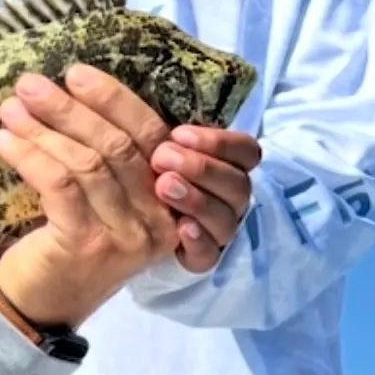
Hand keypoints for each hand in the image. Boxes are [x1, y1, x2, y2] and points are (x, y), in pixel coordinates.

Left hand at [0, 67, 180, 328]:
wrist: (39, 308)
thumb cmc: (69, 243)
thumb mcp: (102, 200)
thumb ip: (110, 158)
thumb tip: (74, 88)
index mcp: (169, 200)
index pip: (152, 135)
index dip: (115, 98)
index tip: (76, 72)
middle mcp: (157, 219)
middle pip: (121, 145)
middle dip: (73, 107)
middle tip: (31, 83)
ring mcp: (125, 234)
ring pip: (88, 162)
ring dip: (44, 127)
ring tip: (10, 108)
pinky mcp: (86, 244)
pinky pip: (59, 183)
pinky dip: (30, 154)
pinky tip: (3, 141)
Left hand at [150, 125, 262, 272]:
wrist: (128, 221)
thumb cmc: (151, 173)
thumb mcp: (161, 148)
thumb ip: (167, 135)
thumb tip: (156, 116)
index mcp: (228, 167)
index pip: (247, 151)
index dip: (220, 142)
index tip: (179, 134)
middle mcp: (231, 199)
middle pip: (238, 184)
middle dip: (201, 168)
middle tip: (162, 158)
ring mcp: (220, 230)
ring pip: (225, 218)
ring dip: (196, 199)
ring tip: (163, 187)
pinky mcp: (202, 258)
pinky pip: (209, 253)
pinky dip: (197, 239)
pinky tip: (180, 227)